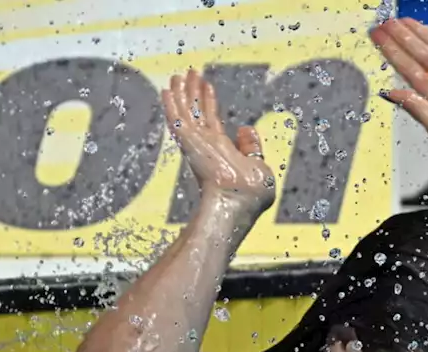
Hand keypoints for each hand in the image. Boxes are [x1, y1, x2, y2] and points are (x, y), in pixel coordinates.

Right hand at [162, 69, 275, 214]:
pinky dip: (172, 104)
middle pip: (196, 112)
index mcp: (221, 151)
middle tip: (189, 72)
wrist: (236, 202)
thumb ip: (252, 147)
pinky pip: (178, 118)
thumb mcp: (259, 166)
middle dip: (193, 92)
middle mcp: (205, 145)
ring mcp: (196, 143)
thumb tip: (247, 128)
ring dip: (183, 92)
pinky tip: (167, 89)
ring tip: (179, 74)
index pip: (212, 121)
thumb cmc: (251, 193)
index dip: (209, 102)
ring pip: (186, 111)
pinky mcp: (189, 141)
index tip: (207, 86)